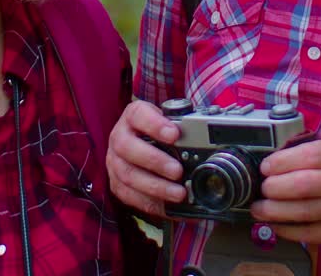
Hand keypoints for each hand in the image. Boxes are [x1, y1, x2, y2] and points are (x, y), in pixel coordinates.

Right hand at [106, 100, 187, 217]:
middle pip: (127, 147)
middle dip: (155, 161)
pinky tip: (167, 205)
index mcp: (132, 117)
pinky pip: (128, 195)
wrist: (139, 144)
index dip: (155, 124)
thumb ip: (181, 126)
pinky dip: (149, 202)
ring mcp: (114, 161)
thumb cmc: (158, 133)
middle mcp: (119, 137)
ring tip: (178, 193)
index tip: (175, 134)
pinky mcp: (116, 183)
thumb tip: (206, 135)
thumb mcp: (167, 122)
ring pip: (128, 175)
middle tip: (178, 170)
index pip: (138, 114)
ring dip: (155, 186)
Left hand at [251, 138, 320, 250]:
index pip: (310, 155)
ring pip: (301, 211)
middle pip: (301, 184)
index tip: (267, 164)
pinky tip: (277, 226)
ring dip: (273, 211)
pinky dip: (288, 230)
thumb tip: (290, 158)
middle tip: (262, 187)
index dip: (282, 161)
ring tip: (260, 208)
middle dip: (273, 186)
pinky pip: (310, 233)